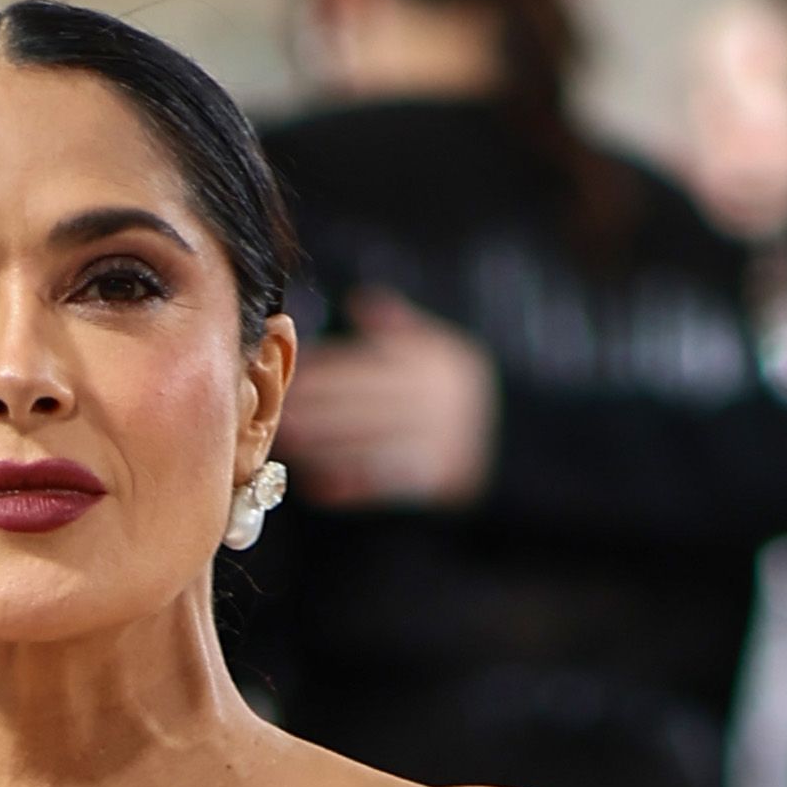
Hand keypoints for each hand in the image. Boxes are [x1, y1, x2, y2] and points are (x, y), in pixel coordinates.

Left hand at [275, 288, 497, 508]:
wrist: (517, 439)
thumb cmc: (464, 391)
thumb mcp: (443, 347)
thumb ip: (400, 327)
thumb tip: (357, 300)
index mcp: (428, 362)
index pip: (364, 364)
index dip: (321, 369)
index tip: (286, 373)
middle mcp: (431, 398)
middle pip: (358, 403)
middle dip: (312, 408)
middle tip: (269, 411)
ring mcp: (435, 438)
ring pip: (365, 442)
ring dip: (320, 447)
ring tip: (284, 445)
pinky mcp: (436, 476)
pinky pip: (384, 481)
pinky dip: (349, 486)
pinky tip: (316, 486)